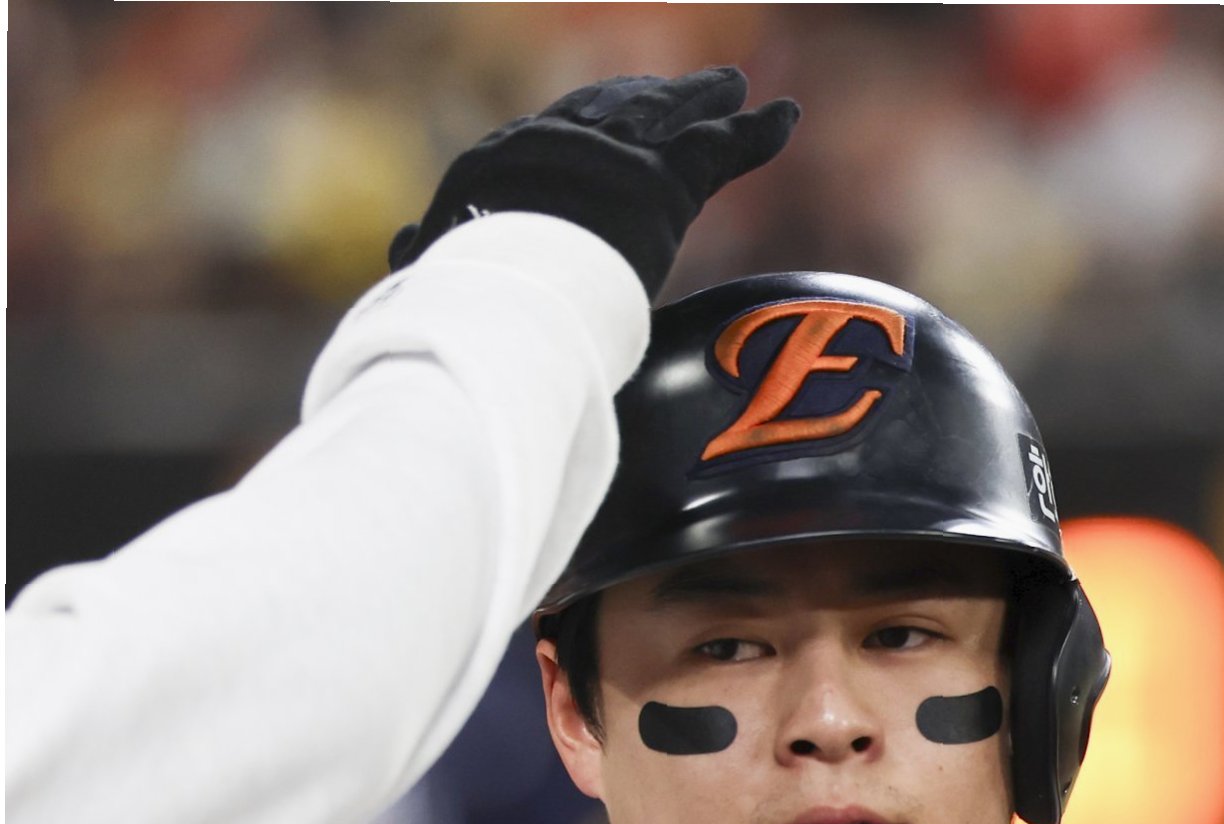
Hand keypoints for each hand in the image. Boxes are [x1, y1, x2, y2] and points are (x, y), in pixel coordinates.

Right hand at [389, 68, 799, 296]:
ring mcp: (613, 157)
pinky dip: (754, 136)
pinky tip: (781, 117)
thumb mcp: (439, 268)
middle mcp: (561, 143)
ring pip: (665, 117)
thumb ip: (430, 254)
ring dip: (698, 101)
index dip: (579, 127)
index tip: (593, 126)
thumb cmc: (461, 294)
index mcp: (506, 164)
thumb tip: (401, 247)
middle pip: (610, 109)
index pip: (550, 137)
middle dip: (641, 96)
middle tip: (667, 87)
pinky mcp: (663, 183)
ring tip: (729, 88)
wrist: (499, 274)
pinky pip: (719, 151)